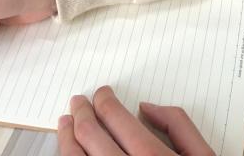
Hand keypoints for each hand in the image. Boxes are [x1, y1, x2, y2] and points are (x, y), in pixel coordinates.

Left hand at [58, 86, 212, 155]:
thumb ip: (179, 125)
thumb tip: (147, 109)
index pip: (115, 118)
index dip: (104, 101)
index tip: (101, 95)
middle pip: (90, 135)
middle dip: (81, 113)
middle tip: (77, 103)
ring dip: (67, 138)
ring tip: (65, 125)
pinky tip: (70, 155)